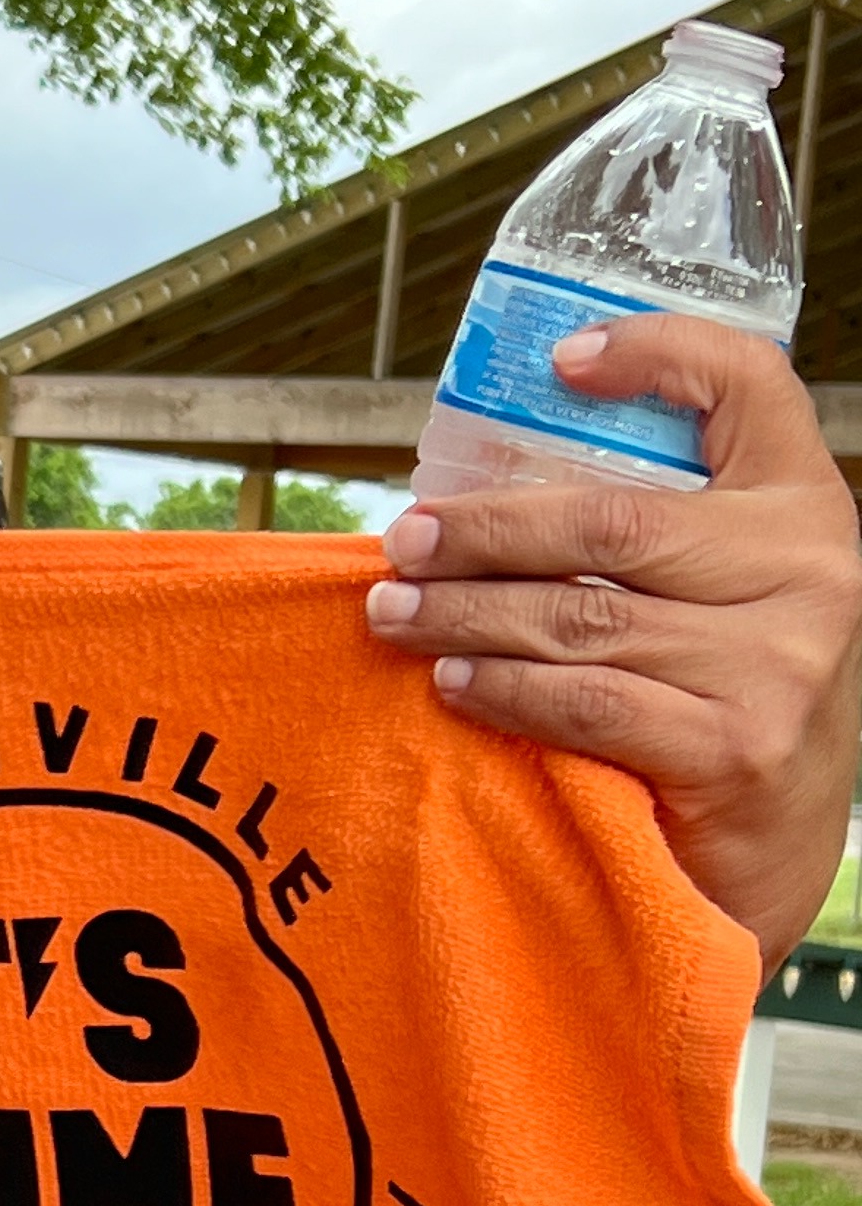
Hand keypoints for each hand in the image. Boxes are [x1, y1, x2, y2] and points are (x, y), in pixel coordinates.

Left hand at [365, 314, 861, 970]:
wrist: (772, 855)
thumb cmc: (714, 705)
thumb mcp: (711, 601)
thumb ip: (643, 543)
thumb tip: (466, 504)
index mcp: (802, 507)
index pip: (750, 385)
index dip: (658, 351)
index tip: (562, 361)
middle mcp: (810, 571)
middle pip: (610, 518)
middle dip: (482, 532)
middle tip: (401, 543)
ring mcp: (781, 662)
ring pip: (581, 615)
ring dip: (464, 614)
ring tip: (394, 615)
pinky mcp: (737, 747)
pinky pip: (586, 701)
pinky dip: (504, 690)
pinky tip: (453, 684)